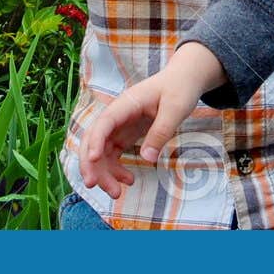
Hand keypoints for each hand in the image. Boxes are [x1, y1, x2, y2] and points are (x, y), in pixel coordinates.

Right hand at [79, 43, 223, 197]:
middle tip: (94, 186)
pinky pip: (113, 154)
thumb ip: (161, 132)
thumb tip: (146, 159)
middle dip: (90, 163)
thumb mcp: (175, 109)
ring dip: (103, 172)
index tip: (93, 159)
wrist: (183, 80)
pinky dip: (116, 169)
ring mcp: (119, 126)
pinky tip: (128, 180)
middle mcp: (117, 115)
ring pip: (101, 151)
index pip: (104, 122)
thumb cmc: (179, 89)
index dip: (95, 140)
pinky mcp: (125, 134)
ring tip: (116, 193)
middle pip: (94, 139)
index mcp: (126, 104)